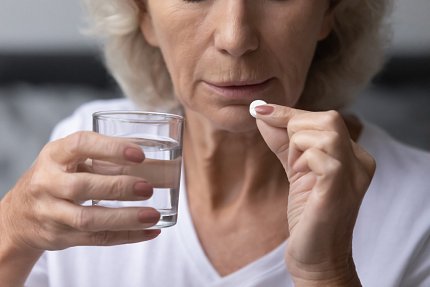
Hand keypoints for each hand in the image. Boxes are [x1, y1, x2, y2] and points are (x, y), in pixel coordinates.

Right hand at [1, 131, 160, 254]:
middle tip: (148, 188)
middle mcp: (47, 183)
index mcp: (54, 155)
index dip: (111, 148)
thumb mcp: (70, 160)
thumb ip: (105, 159)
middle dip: (118, 188)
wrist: (19, 215)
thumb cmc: (57, 179)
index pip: (80, 145)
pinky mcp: (60, 237)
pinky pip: (96, 238)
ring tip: (153, 215)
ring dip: (125, 218)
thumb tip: (157, 164)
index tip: (139, 154)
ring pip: (88, 219)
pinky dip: (126, 236)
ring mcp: (50, 213)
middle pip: (82, 187)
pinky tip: (150, 231)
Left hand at [255, 104, 374, 285]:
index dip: (289, 114)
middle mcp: (360, 161)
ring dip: (298, 145)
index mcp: (352, 154)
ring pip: (325, 132)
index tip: (260, 110)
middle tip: (291, 159)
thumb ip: (283, 142)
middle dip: (295, 128)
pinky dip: (302, 160)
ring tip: (297, 170)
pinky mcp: (340, 187)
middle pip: (328, 117)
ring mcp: (354, 174)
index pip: (324, 118)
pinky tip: (301, 176)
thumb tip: (263, 113)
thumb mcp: (296, 169)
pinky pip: (321, 155)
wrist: (316, 257)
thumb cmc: (308, 215)